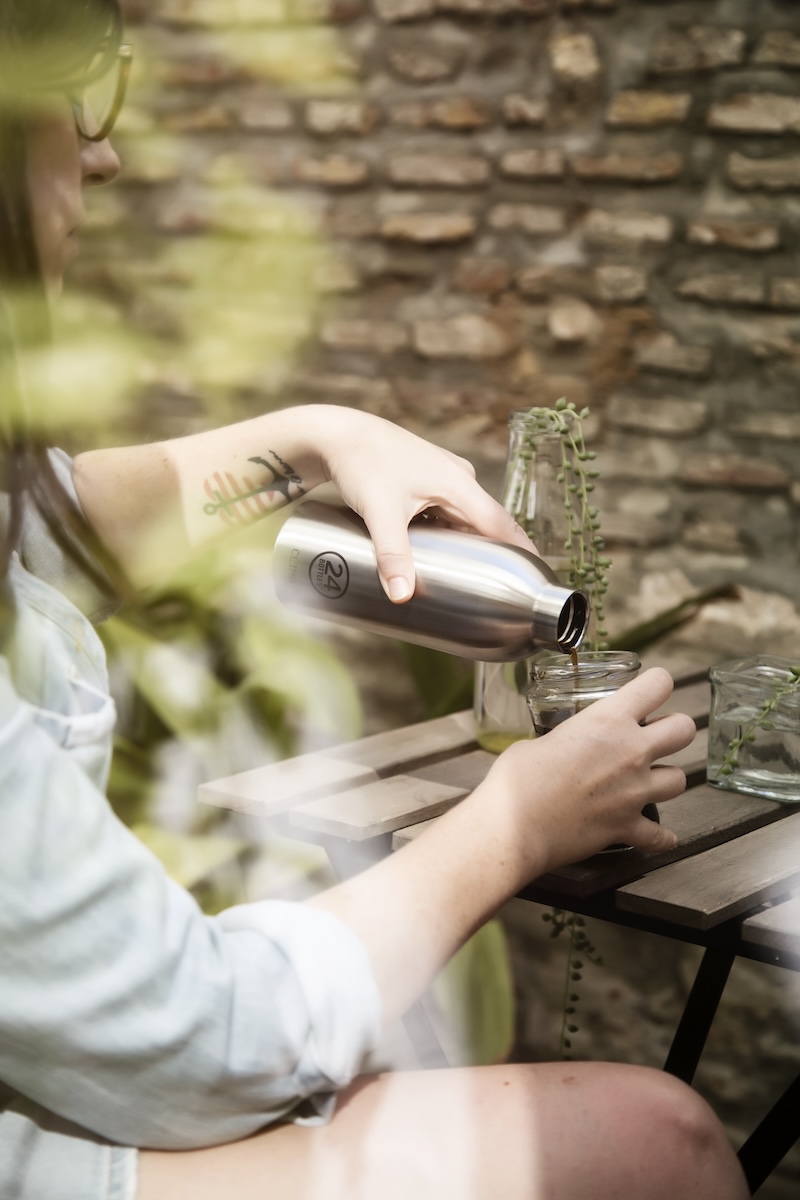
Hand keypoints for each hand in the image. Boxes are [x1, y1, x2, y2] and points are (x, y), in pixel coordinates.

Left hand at [319, 409, 534, 601]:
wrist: (337, 434)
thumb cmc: (362, 463)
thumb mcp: (380, 512)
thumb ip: (392, 554)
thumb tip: (402, 596)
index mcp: (459, 484)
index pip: (502, 524)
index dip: (522, 551)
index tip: (536, 578)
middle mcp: (459, 478)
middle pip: (486, 524)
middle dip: (494, 554)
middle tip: (500, 591)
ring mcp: (443, 477)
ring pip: (464, 519)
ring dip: (468, 544)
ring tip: (473, 578)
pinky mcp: (427, 479)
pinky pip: (448, 512)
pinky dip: (448, 532)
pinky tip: (440, 551)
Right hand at [482, 668, 694, 875]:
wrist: (514, 826)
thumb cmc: (517, 780)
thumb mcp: (540, 740)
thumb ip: (564, 739)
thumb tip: (561, 747)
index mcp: (607, 720)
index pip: (657, 685)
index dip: (657, 684)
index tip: (650, 689)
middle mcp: (631, 752)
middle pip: (684, 729)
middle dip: (673, 730)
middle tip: (653, 736)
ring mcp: (634, 792)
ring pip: (680, 780)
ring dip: (666, 779)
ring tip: (648, 781)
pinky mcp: (627, 827)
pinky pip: (660, 835)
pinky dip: (660, 836)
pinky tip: (656, 834)